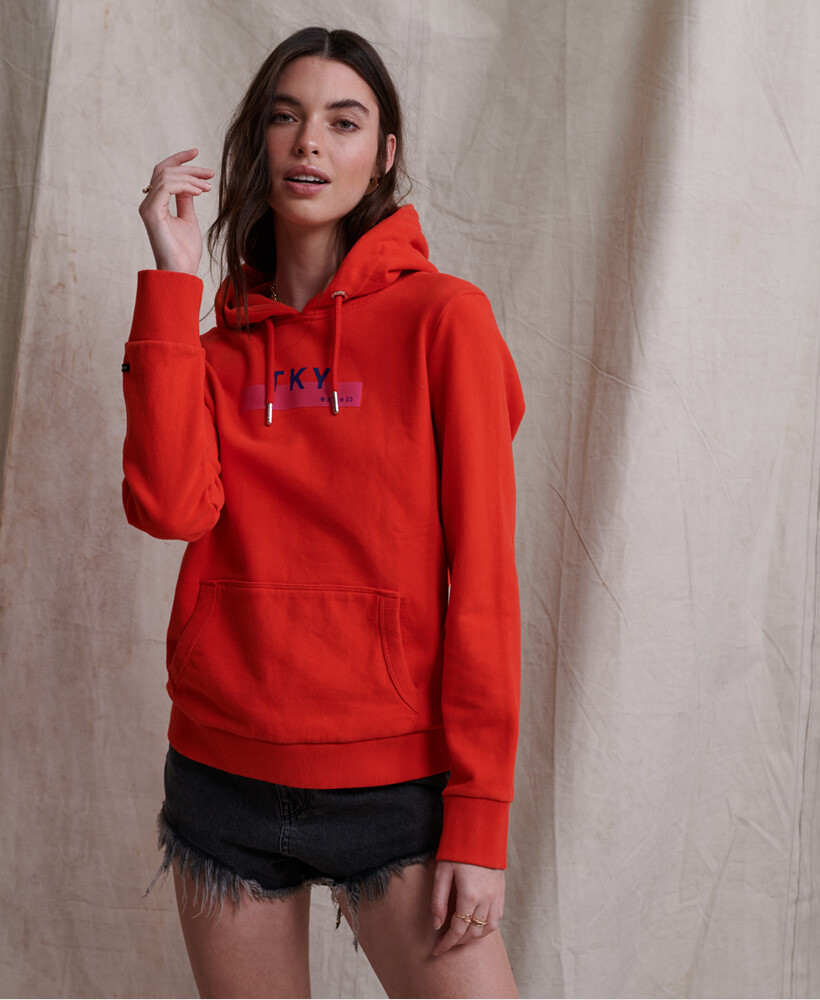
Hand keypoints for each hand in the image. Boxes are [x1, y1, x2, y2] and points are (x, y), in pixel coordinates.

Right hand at [138, 149, 213, 273]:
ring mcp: (148, 207)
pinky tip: (200, 191)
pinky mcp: (151, 212)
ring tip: (208, 186)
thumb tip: (190, 184)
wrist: (181, 271)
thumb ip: (186, 200)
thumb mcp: (188, 219)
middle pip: (165, 170)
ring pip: (166, 176)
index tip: (197, 152)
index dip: (179, 160)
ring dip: (190, 177)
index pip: (164, 172)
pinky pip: (166, 187)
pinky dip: (184, 185)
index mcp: (156, 203)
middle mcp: (149, 202)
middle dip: (190, 168)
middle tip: (211, 173)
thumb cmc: (185, 251)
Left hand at [431, 860, 504, 955]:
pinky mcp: (501, 892)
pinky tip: (476, 925)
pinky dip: (486, 927)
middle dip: (458, 942)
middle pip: (473, 932)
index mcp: (469, 896)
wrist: (480, 833)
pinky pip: (497, 918)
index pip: (458, 930)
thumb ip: (438, 901)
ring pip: (487, 928)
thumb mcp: (442, 873)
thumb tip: (437, 925)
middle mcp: (486, 900)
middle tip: (445, 943)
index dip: (447, 943)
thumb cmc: (458, 851)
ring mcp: (496, 896)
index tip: (436, 950)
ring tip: (460, 937)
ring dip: (473, 937)